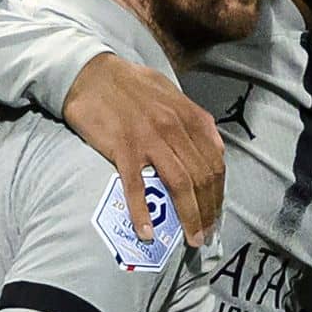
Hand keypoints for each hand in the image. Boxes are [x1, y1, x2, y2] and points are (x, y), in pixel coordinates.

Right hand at [62, 53, 224, 245]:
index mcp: (190, 116)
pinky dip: (142, 212)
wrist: (92, 73)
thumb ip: (195, 119)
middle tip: (205, 234)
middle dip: (208, 210)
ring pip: (180, 184)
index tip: (215, 212)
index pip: (215, 162)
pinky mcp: (123, 147)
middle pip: (202, 177)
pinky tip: (147, 232)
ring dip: (189, 216)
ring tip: (191, 238)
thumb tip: (215, 145)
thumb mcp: (172, 93)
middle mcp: (175, 128)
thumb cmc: (132, 84)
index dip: (218, 192)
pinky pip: (136, 186)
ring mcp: (150, 138)